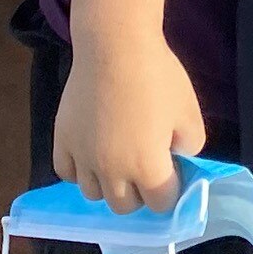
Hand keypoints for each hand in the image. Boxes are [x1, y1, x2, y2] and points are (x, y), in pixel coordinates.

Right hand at [51, 37, 204, 214]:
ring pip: (93, 194)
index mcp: (147, 167)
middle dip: (139, 194)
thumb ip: (190, 146)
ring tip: (118, 159)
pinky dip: (80, 170)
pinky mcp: (62, 141)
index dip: (170, 191)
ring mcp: (82, 158)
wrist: (114, 47)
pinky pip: (67, 172)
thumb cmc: (158, 77)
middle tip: (146, 168)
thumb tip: (177, 158)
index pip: (161, 204)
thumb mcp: (190, 112)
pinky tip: (92, 153)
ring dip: (108, 184)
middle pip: (124, 206)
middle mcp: (111, 171)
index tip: (172, 172)